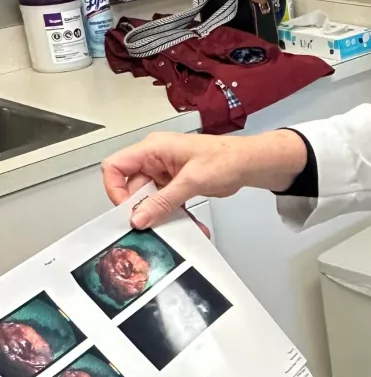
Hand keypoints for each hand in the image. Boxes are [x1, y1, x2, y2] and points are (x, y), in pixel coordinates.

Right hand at [102, 128, 308, 228]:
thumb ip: (164, 200)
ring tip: (174, 228)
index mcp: (153, 149)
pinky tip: (189, 226)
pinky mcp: (176, 184)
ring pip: (150, 199)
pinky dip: (175, 215)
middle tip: (150, 226)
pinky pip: (166, 203)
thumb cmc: (226, 158)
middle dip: (141, 208)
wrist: (249, 163)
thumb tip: (139, 217)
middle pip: (132, 187)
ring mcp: (165, 173)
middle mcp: (155, 159)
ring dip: (161, 215)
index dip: (115, 189)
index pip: (116, 166)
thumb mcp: (192, 181)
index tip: (127, 209)